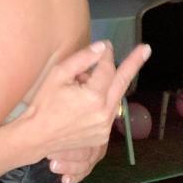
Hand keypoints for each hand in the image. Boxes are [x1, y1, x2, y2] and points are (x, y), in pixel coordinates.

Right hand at [14, 40, 150, 182]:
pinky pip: (108, 112)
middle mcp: (105, 112)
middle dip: (135, 63)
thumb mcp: (58, 75)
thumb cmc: (43, 104)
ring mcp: (106, 127)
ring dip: (107, 85)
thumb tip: (102, 47)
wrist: (36, 136)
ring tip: (83, 84)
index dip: (106, 55)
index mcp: (93, 96)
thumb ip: (82, 59)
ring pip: (114, 97)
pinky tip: (84, 102)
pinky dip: (102, 102)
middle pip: (123, 82)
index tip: (106, 46)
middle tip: (146, 49)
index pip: (107, 68)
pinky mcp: (103, 136)